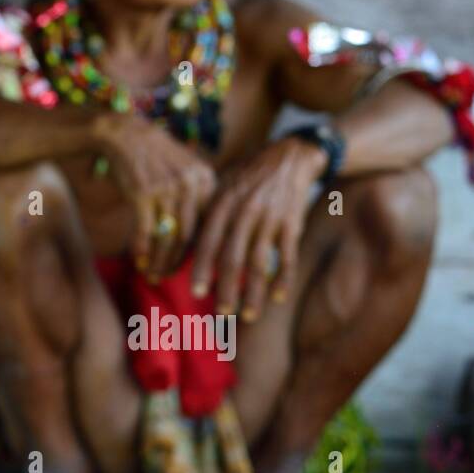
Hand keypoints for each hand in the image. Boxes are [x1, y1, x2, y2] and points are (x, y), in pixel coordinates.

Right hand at [93, 113, 216, 277]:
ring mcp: (167, 189)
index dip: (200, 251)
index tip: (192, 267)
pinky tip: (137, 260)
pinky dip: (141, 249)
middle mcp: (190, 184)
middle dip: (177, 262)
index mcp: (206, 179)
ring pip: (167, 237)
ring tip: (152, 274)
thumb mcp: (184, 167)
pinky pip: (145, 230)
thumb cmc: (153, 155)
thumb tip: (199, 236)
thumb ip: (196, 195)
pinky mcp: (143, 193)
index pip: (209, 224)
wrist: (123, 133)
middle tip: (167, 277)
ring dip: (158, 261)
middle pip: (189, 236)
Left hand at [190, 136, 327, 320]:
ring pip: (260, 263)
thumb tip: (181, 242)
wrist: (289, 156)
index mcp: (223, 202)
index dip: (201, 267)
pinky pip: (287, 257)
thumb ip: (205, 212)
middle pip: (233, 257)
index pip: (208, 240)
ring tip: (248, 316)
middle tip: (220, 314)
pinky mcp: (292, 224)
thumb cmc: (246, 175)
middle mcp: (245, 212)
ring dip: (254, 293)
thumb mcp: (221, 185)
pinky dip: (282, 279)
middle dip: (226, 289)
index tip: (195, 291)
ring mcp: (270, 219)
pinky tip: (277, 298)